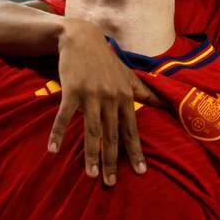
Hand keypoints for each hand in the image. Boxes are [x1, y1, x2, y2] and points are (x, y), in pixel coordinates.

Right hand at [48, 18, 164, 185]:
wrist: (81, 37)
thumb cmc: (105, 59)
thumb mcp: (127, 74)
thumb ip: (145, 91)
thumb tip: (166, 103)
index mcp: (125, 96)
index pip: (132, 129)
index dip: (136, 151)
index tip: (141, 172)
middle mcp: (110, 97)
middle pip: (112, 135)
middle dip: (113, 160)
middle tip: (111, 182)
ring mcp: (91, 94)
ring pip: (92, 130)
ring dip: (91, 153)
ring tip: (91, 174)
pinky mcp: (72, 90)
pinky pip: (64, 116)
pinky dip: (58, 132)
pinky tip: (53, 150)